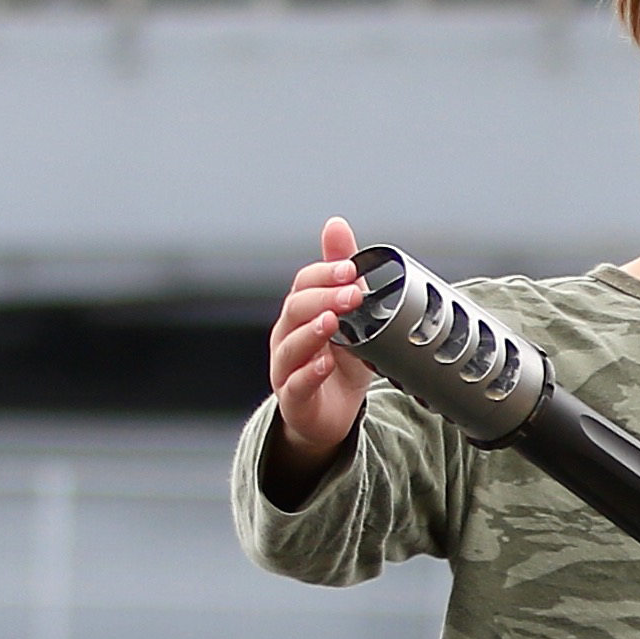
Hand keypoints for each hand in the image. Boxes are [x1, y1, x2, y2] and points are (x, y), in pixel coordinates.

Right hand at [268, 215, 373, 469]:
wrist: (333, 414)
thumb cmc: (338, 360)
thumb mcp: (348, 314)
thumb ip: (340, 273)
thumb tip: (335, 224)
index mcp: (299, 313)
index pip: (303, 284)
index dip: (325, 274)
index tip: (351, 269)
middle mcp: (286, 337)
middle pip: (295, 310)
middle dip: (324, 299)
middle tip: (353, 294)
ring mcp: (286, 368)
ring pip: (291, 346)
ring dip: (312, 332)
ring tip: (333, 323)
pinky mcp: (293, 399)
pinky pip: (295, 385)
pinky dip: (309, 373)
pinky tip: (325, 363)